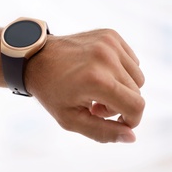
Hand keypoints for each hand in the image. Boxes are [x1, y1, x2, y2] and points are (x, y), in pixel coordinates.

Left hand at [26, 29, 144, 142]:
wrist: (34, 58)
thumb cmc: (51, 92)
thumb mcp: (70, 119)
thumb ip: (102, 132)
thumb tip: (132, 137)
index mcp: (96, 80)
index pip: (136, 106)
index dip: (131, 119)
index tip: (117, 122)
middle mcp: (106, 58)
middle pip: (137, 92)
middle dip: (121, 104)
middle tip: (95, 105)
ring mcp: (109, 43)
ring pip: (137, 77)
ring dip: (122, 88)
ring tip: (96, 90)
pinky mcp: (110, 34)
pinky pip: (132, 61)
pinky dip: (121, 71)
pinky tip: (99, 73)